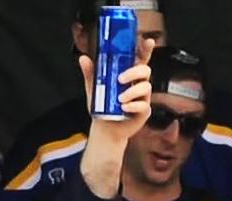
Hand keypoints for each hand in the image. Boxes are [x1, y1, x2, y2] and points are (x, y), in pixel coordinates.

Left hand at [78, 38, 157, 197]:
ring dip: (132, 91)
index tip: (148, 42)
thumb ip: (90, 73)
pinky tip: (124, 108)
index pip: (140, 59)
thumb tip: (83, 58)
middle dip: (134, 72)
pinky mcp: (144, 111)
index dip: (146, 49)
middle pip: (145, 70)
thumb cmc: (102, 105)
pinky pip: (144, 105)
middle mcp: (138, 83)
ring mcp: (143, 97)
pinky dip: (133, 106)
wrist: (105, 127)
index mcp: (129, 74)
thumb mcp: (94, 87)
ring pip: (146, 87)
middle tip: (120, 79)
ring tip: (119, 99)